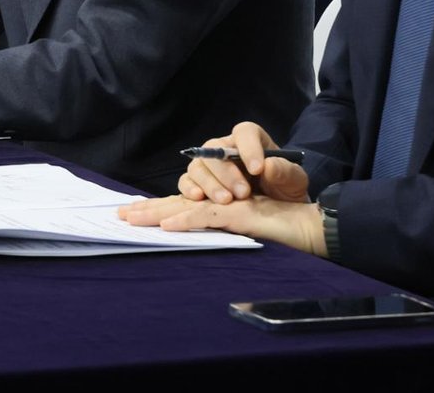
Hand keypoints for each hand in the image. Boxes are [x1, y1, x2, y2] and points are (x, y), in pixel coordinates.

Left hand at [117, 193, 326, 255]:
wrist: (313, 229)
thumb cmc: (284, 231)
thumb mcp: (246, 231)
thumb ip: (223, 228)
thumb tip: (191, 231)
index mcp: (221, 207)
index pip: (183, 205)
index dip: (159, 208)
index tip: (134, 213)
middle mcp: (222, 203)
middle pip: (178, 201)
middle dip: (147, 209)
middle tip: (120, 216)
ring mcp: (231, 206)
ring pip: (187, 205)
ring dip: (157, 212)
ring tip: (132, 219)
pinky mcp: (242, 214)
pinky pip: (209, 216)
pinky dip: (187, 219)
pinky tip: (168, 226)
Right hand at [178, 122, 309, 204]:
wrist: (278, 209)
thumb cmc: (285, 189)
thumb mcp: (295, 181)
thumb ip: (286, 172)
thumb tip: (268, 166)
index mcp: (252, 140)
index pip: (244, 133)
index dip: (248, 148)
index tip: (257, 169)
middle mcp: (226, 149)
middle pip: (214, 150)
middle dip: (227, 172)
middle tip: (242, 193)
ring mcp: (210, 167)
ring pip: (198, 166)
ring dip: (209, 183)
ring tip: (226, 201)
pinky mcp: (199, 184)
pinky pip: (186, 181)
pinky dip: (189, 188)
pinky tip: (199, 199)